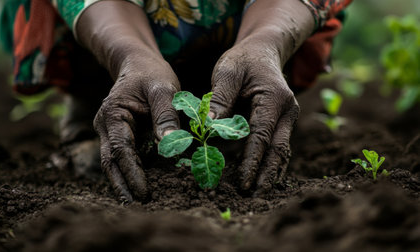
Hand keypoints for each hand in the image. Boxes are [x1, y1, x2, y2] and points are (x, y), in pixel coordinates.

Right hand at [76, 1, 179, 200]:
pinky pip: (124, 157)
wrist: (138, 64)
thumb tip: (171, 144)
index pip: (121, 150)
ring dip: (125, 182)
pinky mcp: (120, 135)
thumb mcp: (164, 89)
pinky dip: (132, 171)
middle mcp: (106, 126)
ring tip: (140, 203)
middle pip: (111, 163)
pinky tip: (142, 185)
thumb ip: (166, 115)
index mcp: (113, 115)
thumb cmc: (151, 74)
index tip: (144, 193)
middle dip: (124, 186)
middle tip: (138, 207)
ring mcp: (110, 132)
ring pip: (115, 163)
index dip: (132, 173)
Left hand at [209, 38, 299, 196]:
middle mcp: (287, 110)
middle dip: (266, 174)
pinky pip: (278, 146)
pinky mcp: (282, 123)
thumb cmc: (243, 60)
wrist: (263, 51)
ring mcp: (287, 118)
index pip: (262, 135)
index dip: (253, 160)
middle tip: (253, 196)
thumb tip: (209, 127)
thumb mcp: (227, 71)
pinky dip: (270, 163)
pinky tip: (262, 177)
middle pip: (279, 149)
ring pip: (282, 151)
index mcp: (274, 98)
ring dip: (271, 173)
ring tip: (258, 192)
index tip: (244, 182)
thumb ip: (219, 99)